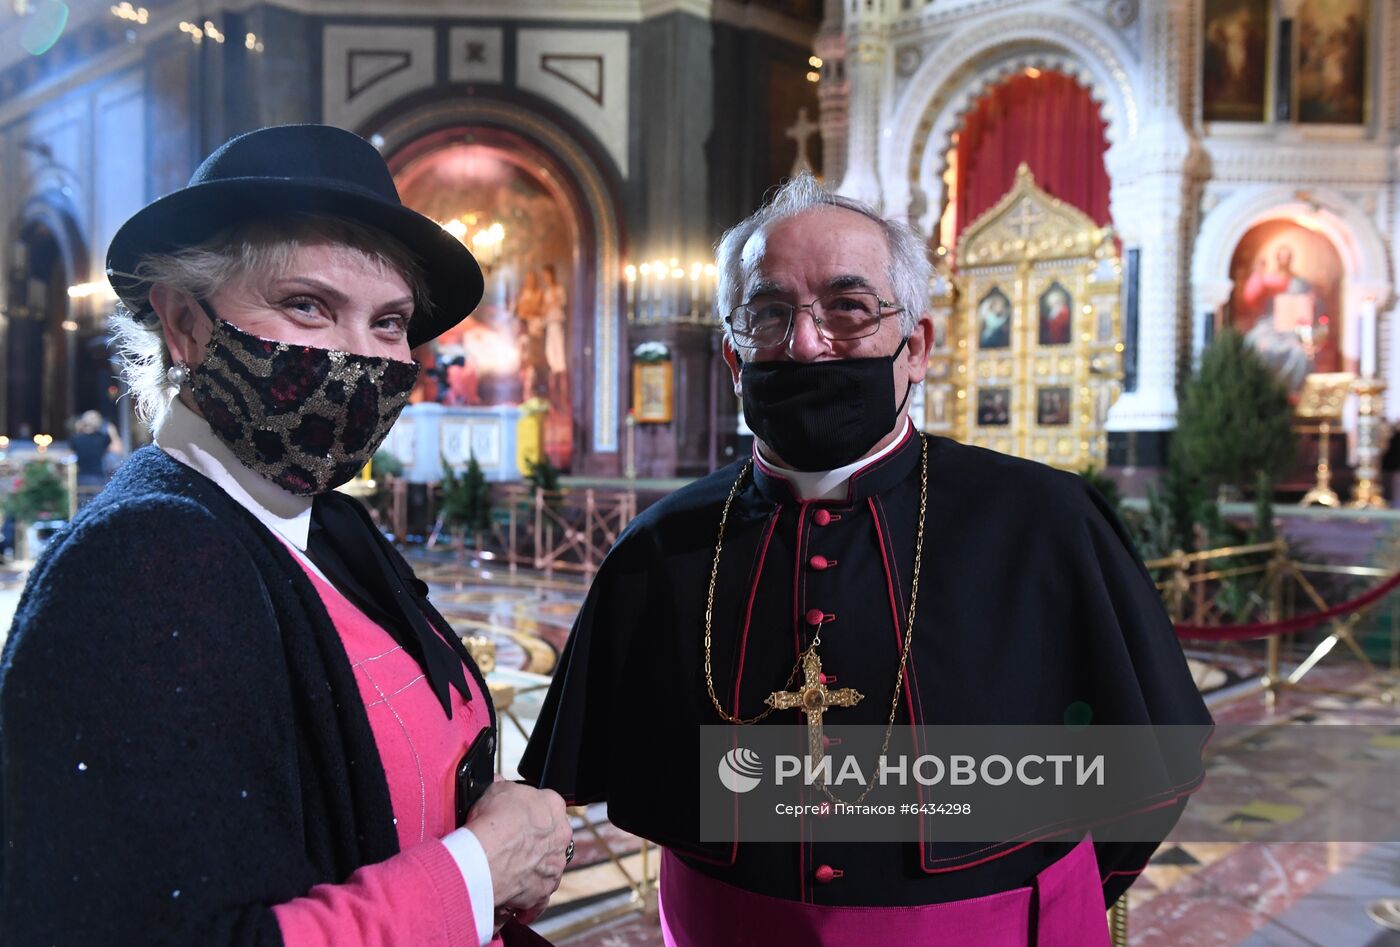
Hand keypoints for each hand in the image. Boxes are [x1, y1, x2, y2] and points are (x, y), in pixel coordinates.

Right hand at [467, 781, 571, 914]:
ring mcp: (554, 865)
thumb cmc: (492, 822)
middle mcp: (561, 836)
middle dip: (534, 840)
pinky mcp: (543, 891)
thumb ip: (503, 787)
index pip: (546, 804)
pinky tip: (516, 901)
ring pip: (547, 865)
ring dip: (533, 868)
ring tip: (509, 871)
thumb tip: (498, 783)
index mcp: (553, 806)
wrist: (486, 858)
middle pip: (550, 836)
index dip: (528, 811)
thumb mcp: (495, 789)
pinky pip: (540, 897)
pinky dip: (529, 899)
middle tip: (511, 844)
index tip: (515, 817)